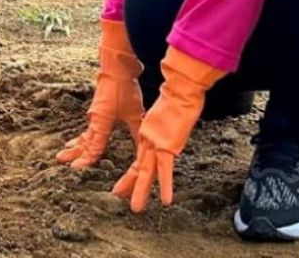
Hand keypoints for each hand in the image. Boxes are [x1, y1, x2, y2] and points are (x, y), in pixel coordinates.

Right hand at [56, 18, 144, 168]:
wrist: (116, 67)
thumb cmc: (124, 89)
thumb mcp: (134, 113)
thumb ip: (137, 132)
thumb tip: (145, 149)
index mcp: (101, 123)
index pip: (93, 146)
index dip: (86, 159)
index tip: (76, 169)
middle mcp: (94, 120)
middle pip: (82, 141)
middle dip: (73, 152)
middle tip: (60, 160)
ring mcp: (94, 114)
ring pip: (83, 133)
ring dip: (75, 144)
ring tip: (65, 150)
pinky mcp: (98, 109)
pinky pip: (88, 127)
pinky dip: (83, 135)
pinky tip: (81, 137)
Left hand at [111, 47, 225, 212]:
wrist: (180, 90)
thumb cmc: (179, 99)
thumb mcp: (167, 116)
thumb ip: (165, 124)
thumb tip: (170, 126)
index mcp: (148, 133)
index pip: (139, 158)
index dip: (132, 173)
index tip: (126, 183)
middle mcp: (149, 140)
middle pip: (138, 166)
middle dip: (129, 184)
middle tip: (118, 196)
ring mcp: (156, 143)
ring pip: (147, 172)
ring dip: (142, 191)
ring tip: (136, 208)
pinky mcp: (167, 145)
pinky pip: (166, 170)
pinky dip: (166, 186)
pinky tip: (166, 200)